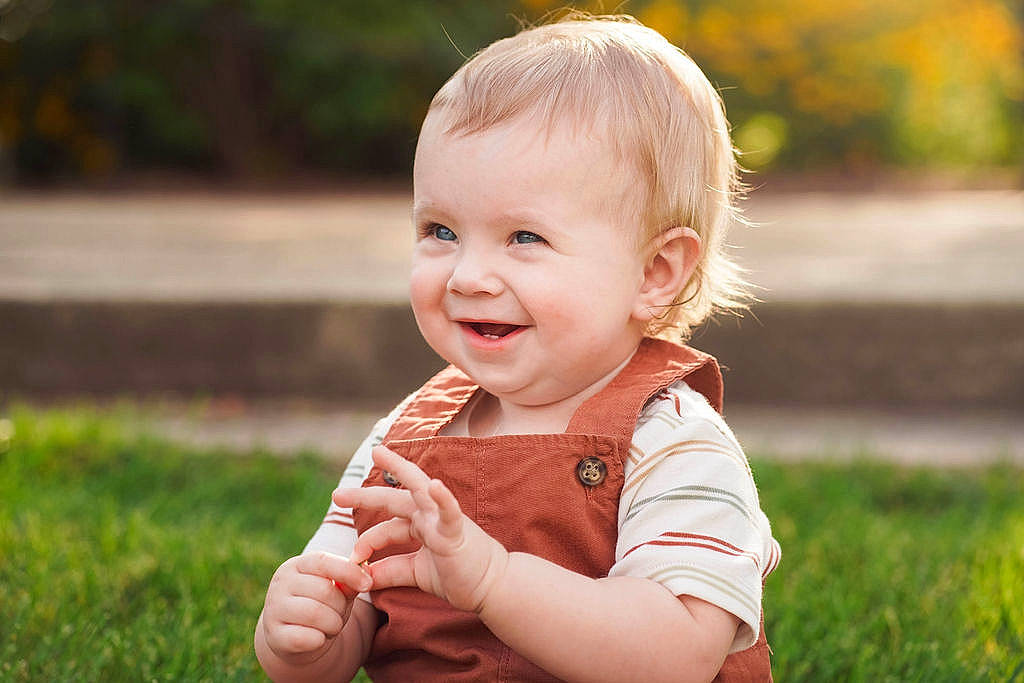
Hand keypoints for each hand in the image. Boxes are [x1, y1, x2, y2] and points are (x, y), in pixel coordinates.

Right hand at [259, 551, 371, 664]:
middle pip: (325, 591)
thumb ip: (349, 581)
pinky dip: (319, 640)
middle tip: (339, 614)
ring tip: (331, 627)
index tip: (368, 584)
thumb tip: (367, 576)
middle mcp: (281, 583)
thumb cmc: (321, 607)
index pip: (323, 561)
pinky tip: (319, 639)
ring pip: (316, 614)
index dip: (349, 571)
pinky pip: (304, 637)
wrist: (295, 639)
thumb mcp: (336, 590)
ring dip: (333, 624)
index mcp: (296, 565)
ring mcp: (274, 609)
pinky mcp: (274, 635)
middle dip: (341, 606)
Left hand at [333, 446, 508, 612]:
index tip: (353, 561)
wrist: (492, 586)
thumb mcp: (416, 573)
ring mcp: (443, 519)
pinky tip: (436, 486)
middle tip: (337, 495)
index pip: (386, 526)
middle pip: (394, 498)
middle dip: (365, 496)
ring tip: (380, 452)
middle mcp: (429, 516)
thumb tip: (362, 575)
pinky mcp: (457, 531)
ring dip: (399, 469)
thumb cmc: (458, 576)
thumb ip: (391, 571)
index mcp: (421, 525)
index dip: (367, 542)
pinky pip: (450, 512)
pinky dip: (443, 498)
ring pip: (419, 488)